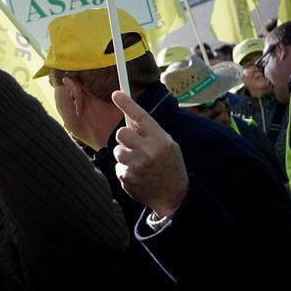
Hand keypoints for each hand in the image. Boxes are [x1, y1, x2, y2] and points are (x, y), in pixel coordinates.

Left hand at [111, 91, 187, 217]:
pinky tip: (138, 176)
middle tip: (133, 143)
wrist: (174, 196)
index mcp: (161, 140)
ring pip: (117, 151)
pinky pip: (118, 167)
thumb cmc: (170, 166)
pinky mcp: (127, 179)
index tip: (116, 94)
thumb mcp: (169, 145)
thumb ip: (151, 133)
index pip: (140, 117)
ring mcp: (137, 166)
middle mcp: (149, 152)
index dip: (127, 104)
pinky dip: (126, 170)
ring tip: (139, 163)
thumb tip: (130, 117)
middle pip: (121, 133)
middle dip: (125, 137)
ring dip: (125, 155)